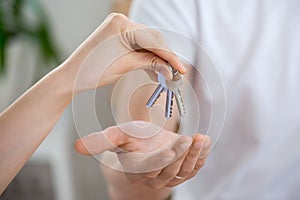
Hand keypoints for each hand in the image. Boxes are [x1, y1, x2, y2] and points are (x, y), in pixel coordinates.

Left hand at [59, 13, 185, 92]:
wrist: (72, 76)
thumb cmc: (93, 70)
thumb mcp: (126, 65)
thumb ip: (150, 63)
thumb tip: (170, 68)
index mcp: (122, 23)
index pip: (154, 39)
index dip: (170, 55)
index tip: (181, 68)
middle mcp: (121, 21)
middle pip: (152, 39)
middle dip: (165, 57)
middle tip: (176, 72)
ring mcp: (119, 28)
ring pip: (147, 44)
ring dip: (157, 58)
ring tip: (167, 74)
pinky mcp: (118, 37)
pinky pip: (138, 46)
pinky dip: (146, 58)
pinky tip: (155, 70)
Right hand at [74, 121, 210, 189]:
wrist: (146, 148)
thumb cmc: (132, 140)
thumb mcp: (118, 136)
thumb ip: (101, 141)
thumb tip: (76, 146)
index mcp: (136, 167)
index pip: (150, 166)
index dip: (163, 158)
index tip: (176, 145)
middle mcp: (152, 177)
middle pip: (169, 171)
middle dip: (182, 156)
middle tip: (190, 139)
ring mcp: (169, 177)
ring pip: (183, 172)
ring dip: (195, 156)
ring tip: (201, 139)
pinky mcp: (181, 173)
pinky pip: (193, 169)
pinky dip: (201, 157)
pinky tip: (205, 142)